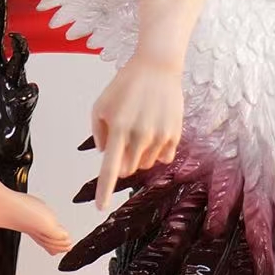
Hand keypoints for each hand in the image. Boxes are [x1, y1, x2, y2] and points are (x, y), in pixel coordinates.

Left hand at [90, 56, 183, 208]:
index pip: (110, 167)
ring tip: (141, 129)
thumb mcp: (101, 104)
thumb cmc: (126, 84)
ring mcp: (159, 135)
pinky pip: (164, 158)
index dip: (105, 190)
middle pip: (129, 169)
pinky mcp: (175, 135)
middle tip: (124, 142)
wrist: (158, 67)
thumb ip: (99, 132)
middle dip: (123, 162)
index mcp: (119, 127)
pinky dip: (157, 151)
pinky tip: (156, 131)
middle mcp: (140, 135)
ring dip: (140, 155)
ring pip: (146, 163)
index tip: (101, 207)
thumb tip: (106, 155)